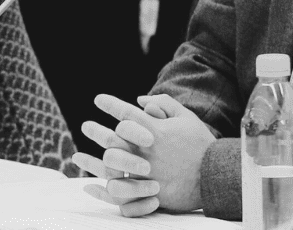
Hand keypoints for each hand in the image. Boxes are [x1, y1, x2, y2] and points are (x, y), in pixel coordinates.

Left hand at [74, 93, 216, 216]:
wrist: (216, 176)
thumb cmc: (200, 144)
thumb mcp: (185, 117)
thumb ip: (163, 104)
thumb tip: (140, 100)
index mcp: (155, 131)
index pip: (126, 113)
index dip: (110, 104)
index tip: (98, 99)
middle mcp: (147, 151)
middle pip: (113, 139)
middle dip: (96, 130)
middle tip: (85, 126)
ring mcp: (146, 173)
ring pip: (111, 167)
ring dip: (91, 162)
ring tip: (76, 156)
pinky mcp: (148, 192)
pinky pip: (120, 194)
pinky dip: (102, 192)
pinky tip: (89, 186)